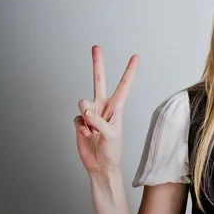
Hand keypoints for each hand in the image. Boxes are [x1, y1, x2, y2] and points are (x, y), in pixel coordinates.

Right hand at [73, 45, 139, 173]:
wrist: (100, 165)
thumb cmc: (112, 151)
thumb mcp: (111, 135)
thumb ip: (98, 121)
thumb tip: (85, 109)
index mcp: (116, 107)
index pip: (124, 86)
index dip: (129, 71)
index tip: (136, 56)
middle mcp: (103, 106)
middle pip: (98, 81)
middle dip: (97, 64)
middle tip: (96, 47)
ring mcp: (90, 113)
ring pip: (83, 103)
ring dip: (86, 116)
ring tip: (92, 130)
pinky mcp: (80, 122)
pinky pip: (76, 119)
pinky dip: (81, 128)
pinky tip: (86, 135)